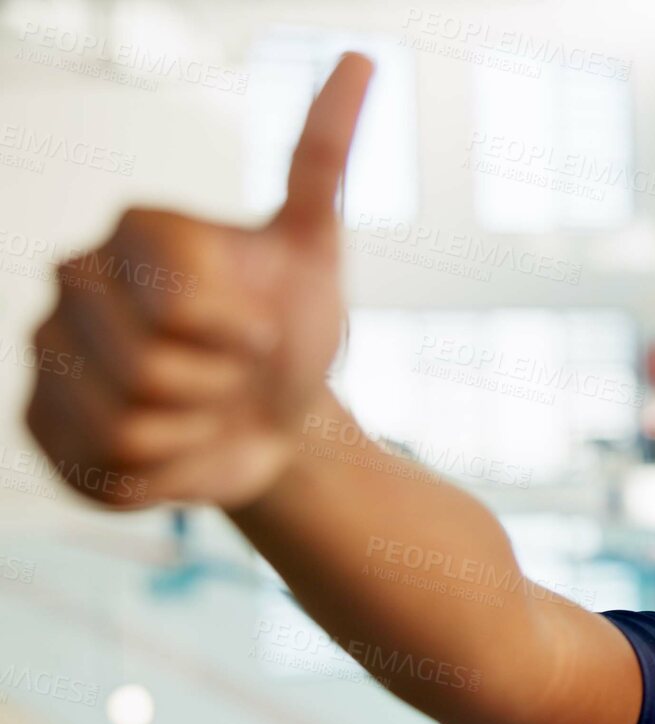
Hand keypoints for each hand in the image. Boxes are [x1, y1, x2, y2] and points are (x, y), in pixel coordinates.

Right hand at [24, 53, 372, 510]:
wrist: (279, 422)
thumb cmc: (294, 330)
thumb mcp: (319, 250)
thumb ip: (325, 157)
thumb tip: (358, 58)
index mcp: (131, 231)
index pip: (178, 302)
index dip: (239, 335)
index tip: (259, 330)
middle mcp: (71, 281)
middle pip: (146, 368)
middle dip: (215, 386)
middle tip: (228, 375)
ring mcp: (45, 355)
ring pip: (125, 425)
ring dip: (191, 434)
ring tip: (200, 410)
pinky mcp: (39, 427)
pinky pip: (105, 473)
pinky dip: (161, 477)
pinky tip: (172, 447)